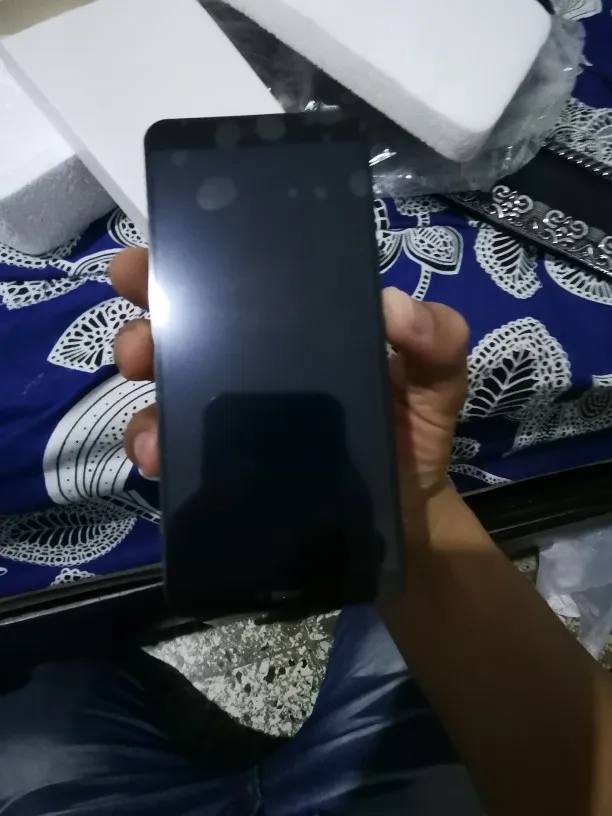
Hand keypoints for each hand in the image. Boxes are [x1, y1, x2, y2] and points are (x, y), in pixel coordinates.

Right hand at [110, 249, 468, 496]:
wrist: (405, 518)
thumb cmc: (416, 434)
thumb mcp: (437, 377)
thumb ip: (436, 338)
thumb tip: (392, 307)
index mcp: (296, 330)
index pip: (235, 287)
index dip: (184, 269)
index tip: (143, 267)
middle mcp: (255, 367)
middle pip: (183, 335)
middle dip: (144, 331)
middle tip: (139, 347)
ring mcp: (236, 420)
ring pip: (169, 394)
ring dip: (144, 400)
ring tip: (153, 423)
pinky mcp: (227, 468)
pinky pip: (178, 451)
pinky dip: (156, 448)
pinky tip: (159, 457)